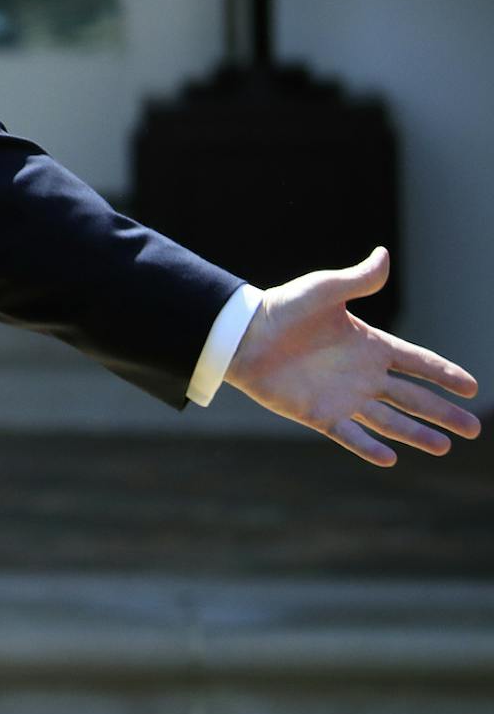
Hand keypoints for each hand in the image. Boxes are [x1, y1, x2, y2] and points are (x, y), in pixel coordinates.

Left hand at [225, 247, 479, 465]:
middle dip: (443, 412)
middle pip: (413, 397)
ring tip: (444, 447)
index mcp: (369, 344)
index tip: (472, 386)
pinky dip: (368, 447)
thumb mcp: (324, 290)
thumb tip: (383, 254)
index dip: (444, 373)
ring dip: (416, 434)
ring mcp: (343, 396)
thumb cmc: (282, 308)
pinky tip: (391, 459)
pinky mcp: (319, 414)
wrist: (242, 335)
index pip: (417, 362)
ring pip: (389, 419)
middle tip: (473, 429)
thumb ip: (357, 279)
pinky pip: (349, 435)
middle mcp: (362, 374)